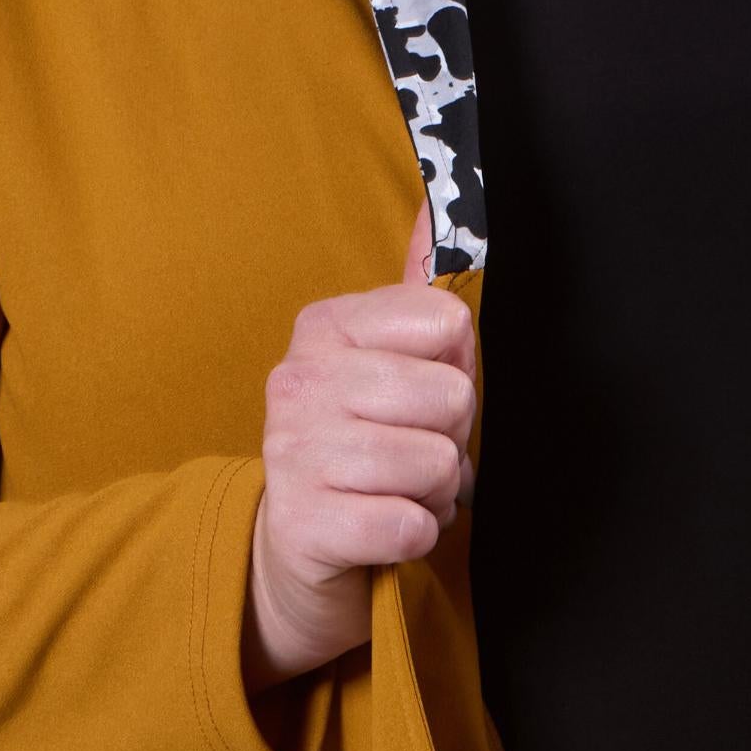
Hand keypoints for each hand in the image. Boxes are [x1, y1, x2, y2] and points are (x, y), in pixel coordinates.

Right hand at [247, 199, 481, 683]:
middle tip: (408, 453)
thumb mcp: (387, 360)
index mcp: (324, 328)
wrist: (298, 547)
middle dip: (450, 439)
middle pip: (452, 397)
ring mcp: (294, 452)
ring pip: (436, 464)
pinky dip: (413, 535)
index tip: (420, 392)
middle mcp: (298, 381)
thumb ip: (418, 291)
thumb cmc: (361, 444)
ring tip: (394, 490)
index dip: (456, 369)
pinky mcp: (305, 523)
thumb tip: (441, 203)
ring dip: (432, 493)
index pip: (449, 325)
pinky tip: (381, 527)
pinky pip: (410, 524)